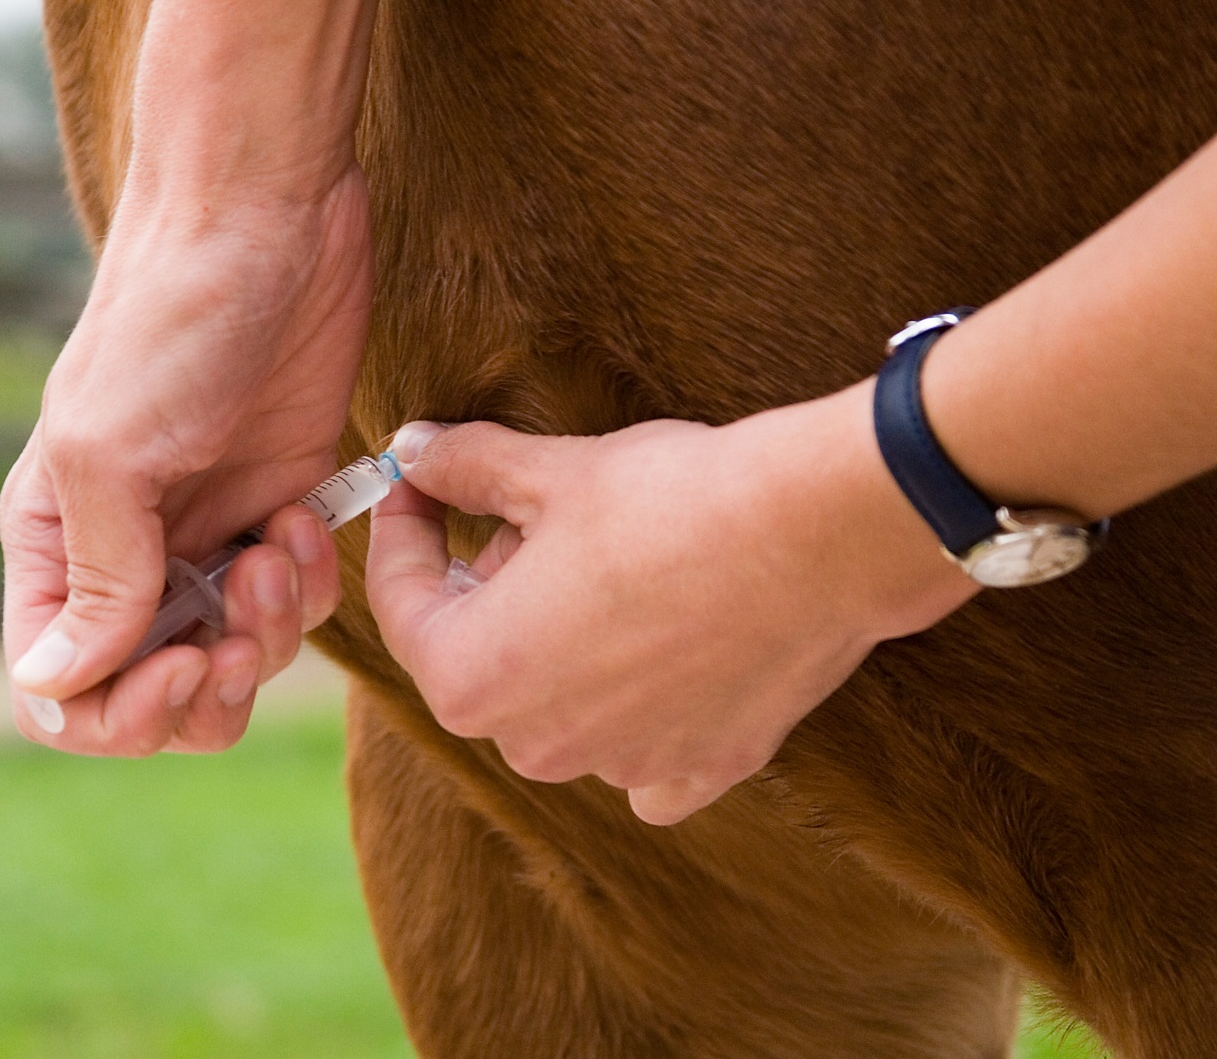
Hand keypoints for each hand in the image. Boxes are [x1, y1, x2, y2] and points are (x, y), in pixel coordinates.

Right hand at [0, 162, 369, 754]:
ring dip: (266, 633)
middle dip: (205, 687)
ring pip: (233, 661)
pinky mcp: (279, 505)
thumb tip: (54, 689)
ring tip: (277, 545)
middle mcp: (126, 551)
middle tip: (239, 632)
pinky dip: (309, 584)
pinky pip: (295, 605)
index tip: (182, 662)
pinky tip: (306, 511)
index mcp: (57, 543)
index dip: (119, 710)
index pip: (57, 689)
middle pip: (151, 694)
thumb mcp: (111, 454)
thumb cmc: (171, 320)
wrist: (268, 216)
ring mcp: (207, 533)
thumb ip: (97, 581)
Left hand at [366, 384, 978, 823]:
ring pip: (558, 703)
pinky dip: (641, 711)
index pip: (401, 603)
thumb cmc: (668, 500)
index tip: (414, 479)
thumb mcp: (549, 472)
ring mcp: (623, 765)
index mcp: (472, 679)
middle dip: (489, 582)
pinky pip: (647, 755)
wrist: (814, 533)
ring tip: (604, 558)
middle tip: (524, 506)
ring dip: (560, 638)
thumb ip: (464, 468)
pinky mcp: (705, 765)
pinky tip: (656, 656)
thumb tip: (414, 450)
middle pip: (480, 657)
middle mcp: (535, 746)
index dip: (402, 527)